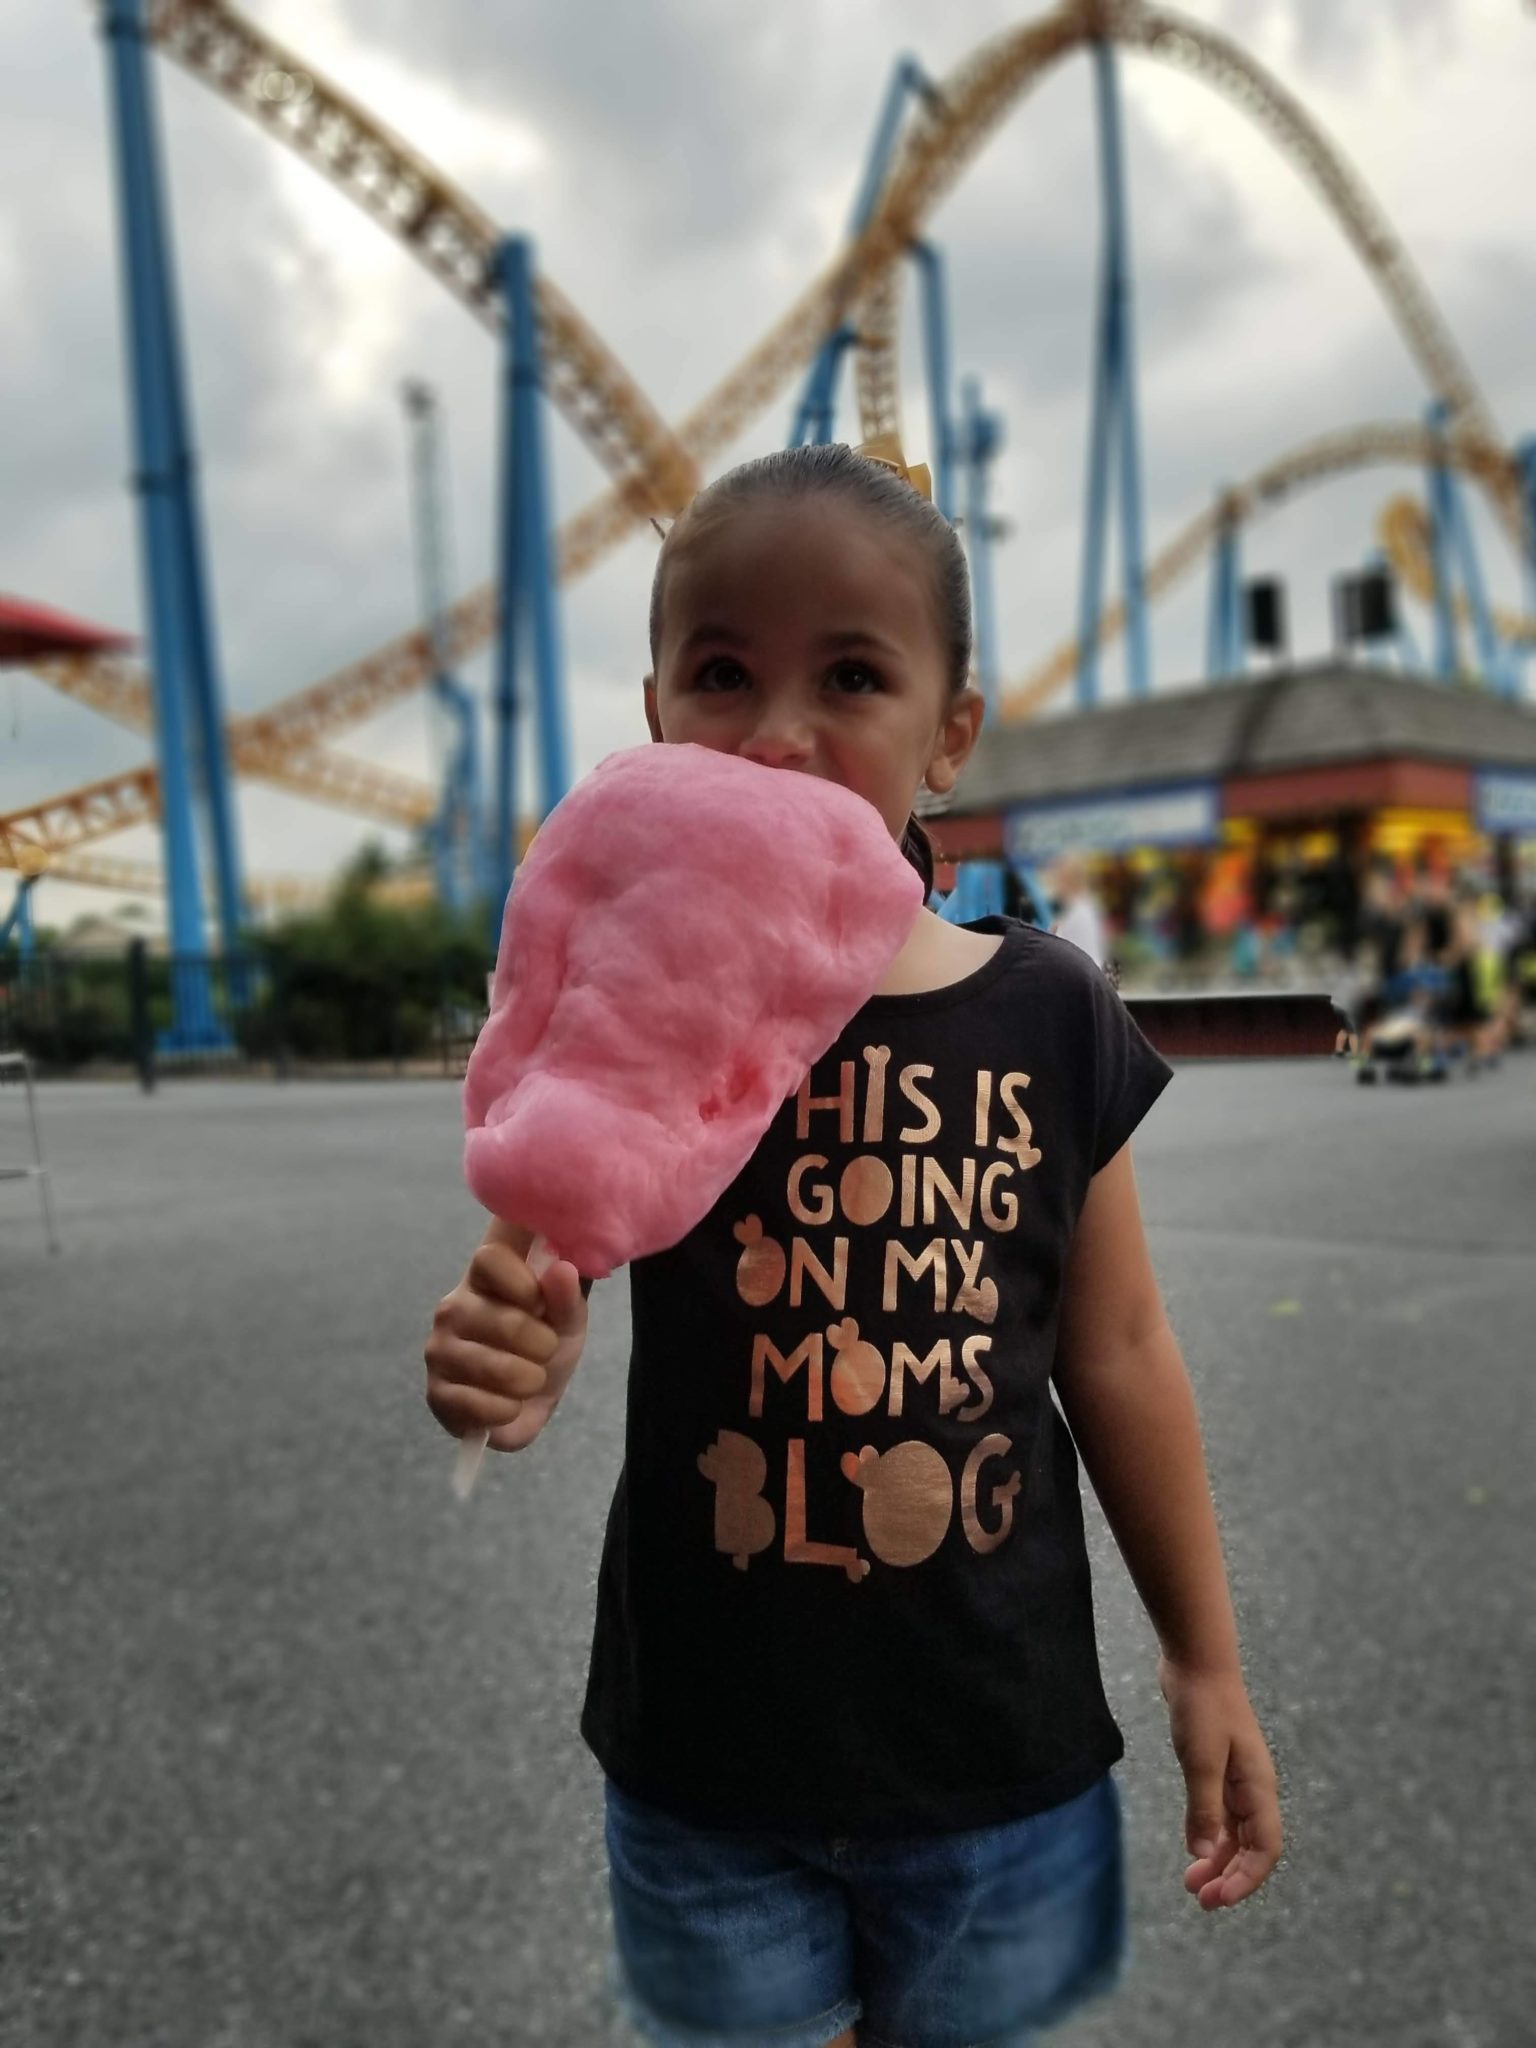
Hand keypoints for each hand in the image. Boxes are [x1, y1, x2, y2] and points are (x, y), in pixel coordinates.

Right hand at [424, 1235, 588, 1453]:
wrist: (531, 1398)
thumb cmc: (544, 1343)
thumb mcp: (567, 1318)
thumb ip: (565, 1295)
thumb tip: (562, 1269)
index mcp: (481, 1279)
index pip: (491, 1258)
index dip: (524, 1282)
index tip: (541, 1303)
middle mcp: (452, 1309)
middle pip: (506, 1323)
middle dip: (543, 1346)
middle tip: (545, 1352)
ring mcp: (439, 1351)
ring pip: (495, 1368)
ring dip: (528, 1382)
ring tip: (529, 1380)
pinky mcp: (435, 1394)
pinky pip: (478, 1405)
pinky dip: (506, 1410)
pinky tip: (509, 1404)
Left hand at [1157, 1654, 1282, 1909]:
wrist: (1196, 1660)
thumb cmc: (1202, 1705)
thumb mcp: (1200, 1759)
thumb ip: (1203, 1807)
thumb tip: (1202, 1855)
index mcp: (1258, 1787)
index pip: (1264, 1848)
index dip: (1245, 1879)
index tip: (1217, 1898)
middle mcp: (1252, 1787)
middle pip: (1251, 1847)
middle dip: (1229, 1877)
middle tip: (1200, 1900)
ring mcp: (1236, 1778)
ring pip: (1234, 1833)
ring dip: (1216, 1860)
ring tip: (1191, 1883)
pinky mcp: (1217, 1766)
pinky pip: (1219, 1814)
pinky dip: (1208, 1834)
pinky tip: (1192, 1847)